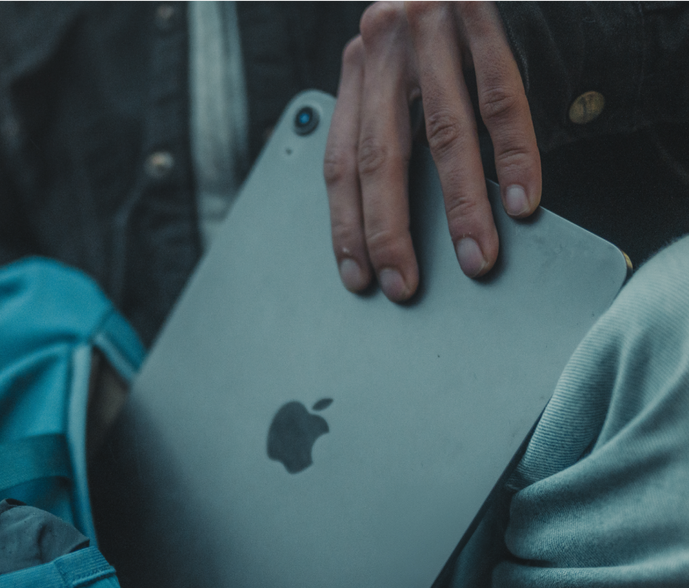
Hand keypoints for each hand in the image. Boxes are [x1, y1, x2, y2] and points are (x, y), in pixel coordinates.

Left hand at [324, 0, 540, 301]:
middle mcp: (387, 45)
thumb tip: (392, 219)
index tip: (357, 275)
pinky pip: (503, 98)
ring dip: (461, 208)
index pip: (341, 161)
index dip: (346, 224)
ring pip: (444, 135)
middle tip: (403, 285)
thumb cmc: (447, 25)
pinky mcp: (492, 14)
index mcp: (362, 66)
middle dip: (390, 232)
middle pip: (381, 157)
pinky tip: (522, 200)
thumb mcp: (403, 64)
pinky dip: (515, 154)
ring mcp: (437, 27)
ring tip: (475, 258)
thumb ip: (392, 121)